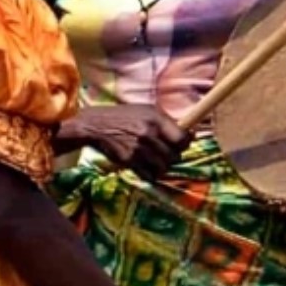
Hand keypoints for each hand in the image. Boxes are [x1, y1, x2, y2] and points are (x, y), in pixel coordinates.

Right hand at [72, 105, 186, 179]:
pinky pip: (149, 175)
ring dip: (163, 166)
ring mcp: (138, 149)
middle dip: (174, 156)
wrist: (96, 125)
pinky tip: (148, 166)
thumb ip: (167, 122)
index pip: (182, 139)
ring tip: (158, 160)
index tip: (183, 143)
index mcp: (156, 120)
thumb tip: (189, 134)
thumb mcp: (148, 110)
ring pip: (163, 167)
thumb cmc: (125, 116)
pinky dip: (151, 174)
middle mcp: (148, 135)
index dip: (185, 143)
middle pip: (174, 156)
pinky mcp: (128, 161)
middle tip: (168, 152)